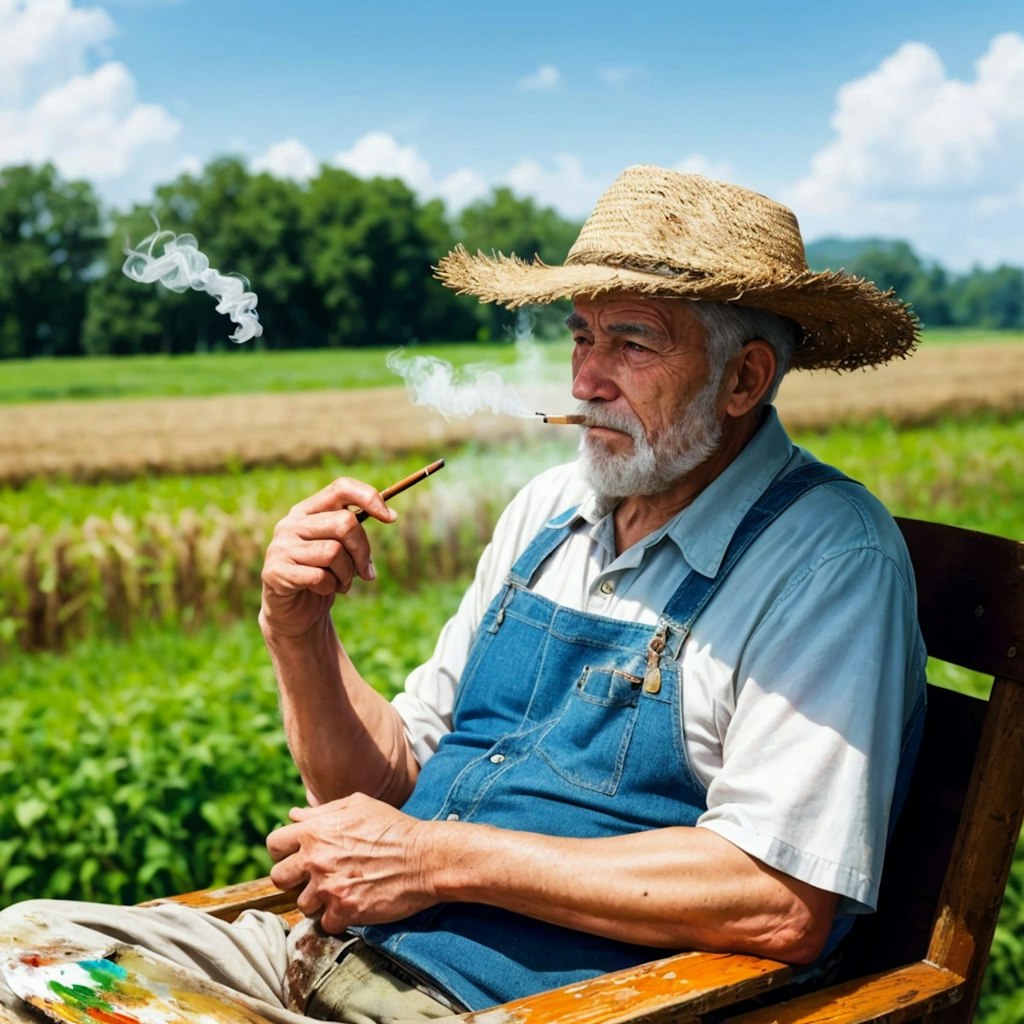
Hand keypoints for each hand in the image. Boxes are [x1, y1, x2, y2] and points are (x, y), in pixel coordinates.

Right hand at [259, 477, 397, 637]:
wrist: (294, 612)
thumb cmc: (323, 575)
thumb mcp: (342, 549)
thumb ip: (355, 531)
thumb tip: (389, 515)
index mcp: (307, 510)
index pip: (341, 488)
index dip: (369, 498)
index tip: (391, 518)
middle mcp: (291, 523)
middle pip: (345, 523)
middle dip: (363, 551)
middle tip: (365, 571)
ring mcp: (281, 547)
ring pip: (334, 552)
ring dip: (347, 574)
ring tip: (341, 583)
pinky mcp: (276, 572)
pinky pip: (320, 576)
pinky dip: (331, 587)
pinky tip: (324, 591)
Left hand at [267, 794, 436, 932]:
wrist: (424, 858)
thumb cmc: (393, 827)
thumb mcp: (357, 806)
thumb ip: (321, 811)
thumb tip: (294, 815)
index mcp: (316, 832)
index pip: (273, 844)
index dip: (283, 850)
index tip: (297, 855)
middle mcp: (316, 860)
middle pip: (278, 878)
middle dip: (293, 878)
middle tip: (313, 877)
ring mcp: (329, 888)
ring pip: (301, 904)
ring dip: (316, 900)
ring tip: (337, 891)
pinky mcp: (344, 910)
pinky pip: (324, 923)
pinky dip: (336, 917)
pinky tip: (351, 904)